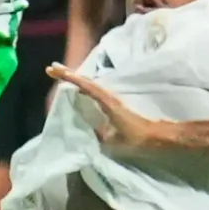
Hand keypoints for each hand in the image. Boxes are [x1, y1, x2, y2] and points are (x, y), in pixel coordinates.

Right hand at [44, 61, 172, 152]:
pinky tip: (78, 89)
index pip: (86, 86)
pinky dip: (83, 86)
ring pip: (90, 84)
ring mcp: (112, 99)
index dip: (70, 77)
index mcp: (108, 102)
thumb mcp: (114, 140)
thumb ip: (97, 133)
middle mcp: (109, 97)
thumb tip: (84, 129)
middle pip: (86, 81)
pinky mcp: (114, 104)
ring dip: (75, 79)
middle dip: (68, 74)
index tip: (54, 70)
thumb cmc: (137, 138)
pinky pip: (95, 91)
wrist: (157, 135)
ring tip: (61, 75)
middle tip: (52, 69)